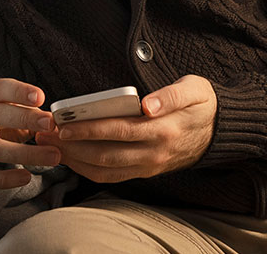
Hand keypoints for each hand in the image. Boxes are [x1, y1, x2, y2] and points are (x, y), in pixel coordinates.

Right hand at [0, 78, 61, 188]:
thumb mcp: (4, 107)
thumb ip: (29, 112)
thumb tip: (58, 124)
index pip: (0, 89)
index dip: (19, 92)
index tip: (40, 97)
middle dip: (25, 118)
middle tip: (50, 123)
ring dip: (25, 154)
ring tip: (53, 157)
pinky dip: (4, 179)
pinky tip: (25, 178)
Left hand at [36, 75, 215, 182]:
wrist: (220, 130)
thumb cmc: (202, 103)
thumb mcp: (194, 89)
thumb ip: (170, 95)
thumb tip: (146, 105)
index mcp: (164, 130)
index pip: (119, 131)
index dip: (89, 130)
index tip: (64, 125)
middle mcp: (154, 153)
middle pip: (105, 154)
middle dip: (72, 146)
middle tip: (46, 134)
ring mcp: (149, 166)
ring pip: (105, 169)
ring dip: (75, 160)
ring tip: (51, 146)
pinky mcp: (146, 171)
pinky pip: (112, 176)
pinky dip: (88, 170)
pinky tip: (71, 158)